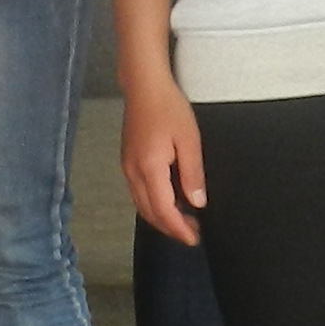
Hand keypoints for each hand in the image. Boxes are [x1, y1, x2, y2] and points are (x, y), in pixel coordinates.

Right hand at [121, 74, 205, 243]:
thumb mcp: (189, 140)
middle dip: (170, 227)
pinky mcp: (127, 161)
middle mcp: (133, 173)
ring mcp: (127, 167)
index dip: (178, 228)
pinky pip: (138, 193)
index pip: (163, 210)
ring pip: (141, 204)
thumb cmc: (169, 108)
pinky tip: (169, 201)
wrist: (144, 86)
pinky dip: (153, 204)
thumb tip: (197, 203)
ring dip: (161, 217)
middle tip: (192, 234)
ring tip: (184, 221)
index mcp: (150, 169)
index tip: (194, 239)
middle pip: (149, 212)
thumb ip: (192, 174)